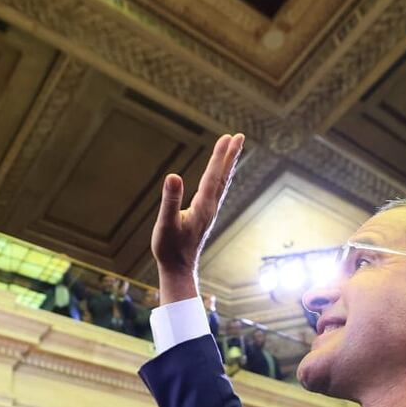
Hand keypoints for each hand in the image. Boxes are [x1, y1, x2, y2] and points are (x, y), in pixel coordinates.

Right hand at [150, 133, 244, 302]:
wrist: (178, 270)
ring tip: (234, 149)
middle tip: (239, 136)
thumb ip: (170, 200)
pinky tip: (221, 176)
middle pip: (223, 177)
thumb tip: (172, 177)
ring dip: (228, 165)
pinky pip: (217, 192)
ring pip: (222, 184)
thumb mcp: (166, 223)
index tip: (227, 137)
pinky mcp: (205, 217)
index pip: (213, 176)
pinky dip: (221, 178)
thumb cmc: (169, 249)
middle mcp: (210, 207)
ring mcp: (209, 212)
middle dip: (230, 156)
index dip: (219, 156)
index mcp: (202, 206)